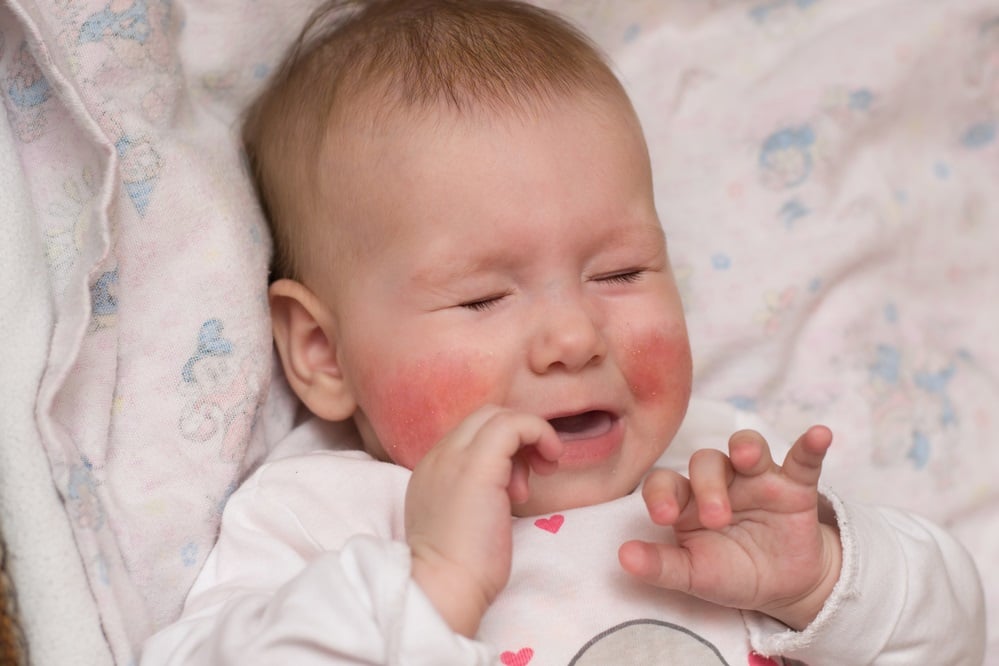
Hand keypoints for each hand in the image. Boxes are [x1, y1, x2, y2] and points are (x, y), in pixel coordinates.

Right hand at [405, 406, 562, 636]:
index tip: (517, 484)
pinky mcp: (478, 464)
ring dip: (529, 438)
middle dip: (519, 437)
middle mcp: (439, 455)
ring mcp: (455, 456)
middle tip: (536, 473)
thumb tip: (508, 481)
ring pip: (499, 415)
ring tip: (538, 478)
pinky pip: (514, 425)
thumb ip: (476, 493)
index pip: (472, 433)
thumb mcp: (462, 519)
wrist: (443, 586)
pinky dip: (538, 433)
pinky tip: (550, 459)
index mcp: (432, 469)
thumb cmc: (458, 569)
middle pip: (485, 417)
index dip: (504, 448)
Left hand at [618, 426, 840, 629]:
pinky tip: (819, 435)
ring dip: (747, 447)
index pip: (665, 482)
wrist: (783, 586)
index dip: (660, 493)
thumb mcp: (694, 576)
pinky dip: (810, 446)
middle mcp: (719, 481)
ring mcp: (757, 479)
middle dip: (709, 486)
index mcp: (687, 501)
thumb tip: (623, 557)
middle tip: (717, 519)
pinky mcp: (795, 486)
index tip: (663, 517)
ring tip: (748, 458)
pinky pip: (803, 459)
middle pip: (706, 461)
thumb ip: (661, 567)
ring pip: (748, 446)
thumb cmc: (729, 573)